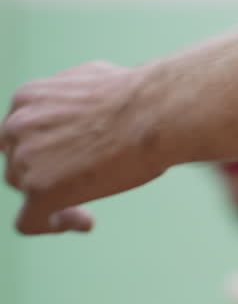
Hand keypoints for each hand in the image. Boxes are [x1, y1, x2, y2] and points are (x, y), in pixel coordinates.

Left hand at [2, 62, 165, 234]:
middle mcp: (16, 126)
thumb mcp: (92, 78)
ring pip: (26, 189)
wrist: (154, 112)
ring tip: (92, 203)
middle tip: (85, 182)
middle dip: (49, 172)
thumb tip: (86, 109)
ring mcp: (25, 160)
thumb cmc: (139, 96)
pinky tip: (85, 221)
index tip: (69, 160)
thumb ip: (71, 99)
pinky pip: (30, 222)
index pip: (19, 133)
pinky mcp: (40, 190)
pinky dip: (53, 225)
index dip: (43, 149)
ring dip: (56, 197)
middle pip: (18, 162)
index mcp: (27, 99)